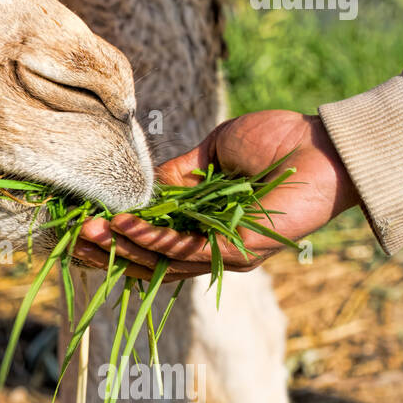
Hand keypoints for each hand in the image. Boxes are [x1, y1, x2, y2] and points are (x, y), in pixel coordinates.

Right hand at [72, 111, 360, 279]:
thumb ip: (180, 173)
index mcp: (205, 227)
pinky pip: (187, 251)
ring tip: (91, 231)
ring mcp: (228, 254)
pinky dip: (152, 240)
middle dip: (108, 251)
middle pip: (149, 262)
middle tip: (72, 239)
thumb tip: (142, 185)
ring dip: (122, 246)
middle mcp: (214, 248)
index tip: (78, 229)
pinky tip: (125, 225)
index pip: (151, 245)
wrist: (329, 144)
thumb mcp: (215, 151)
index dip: (113, 241)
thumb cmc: (281, 140)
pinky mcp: (242, 251)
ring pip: (161, 260)